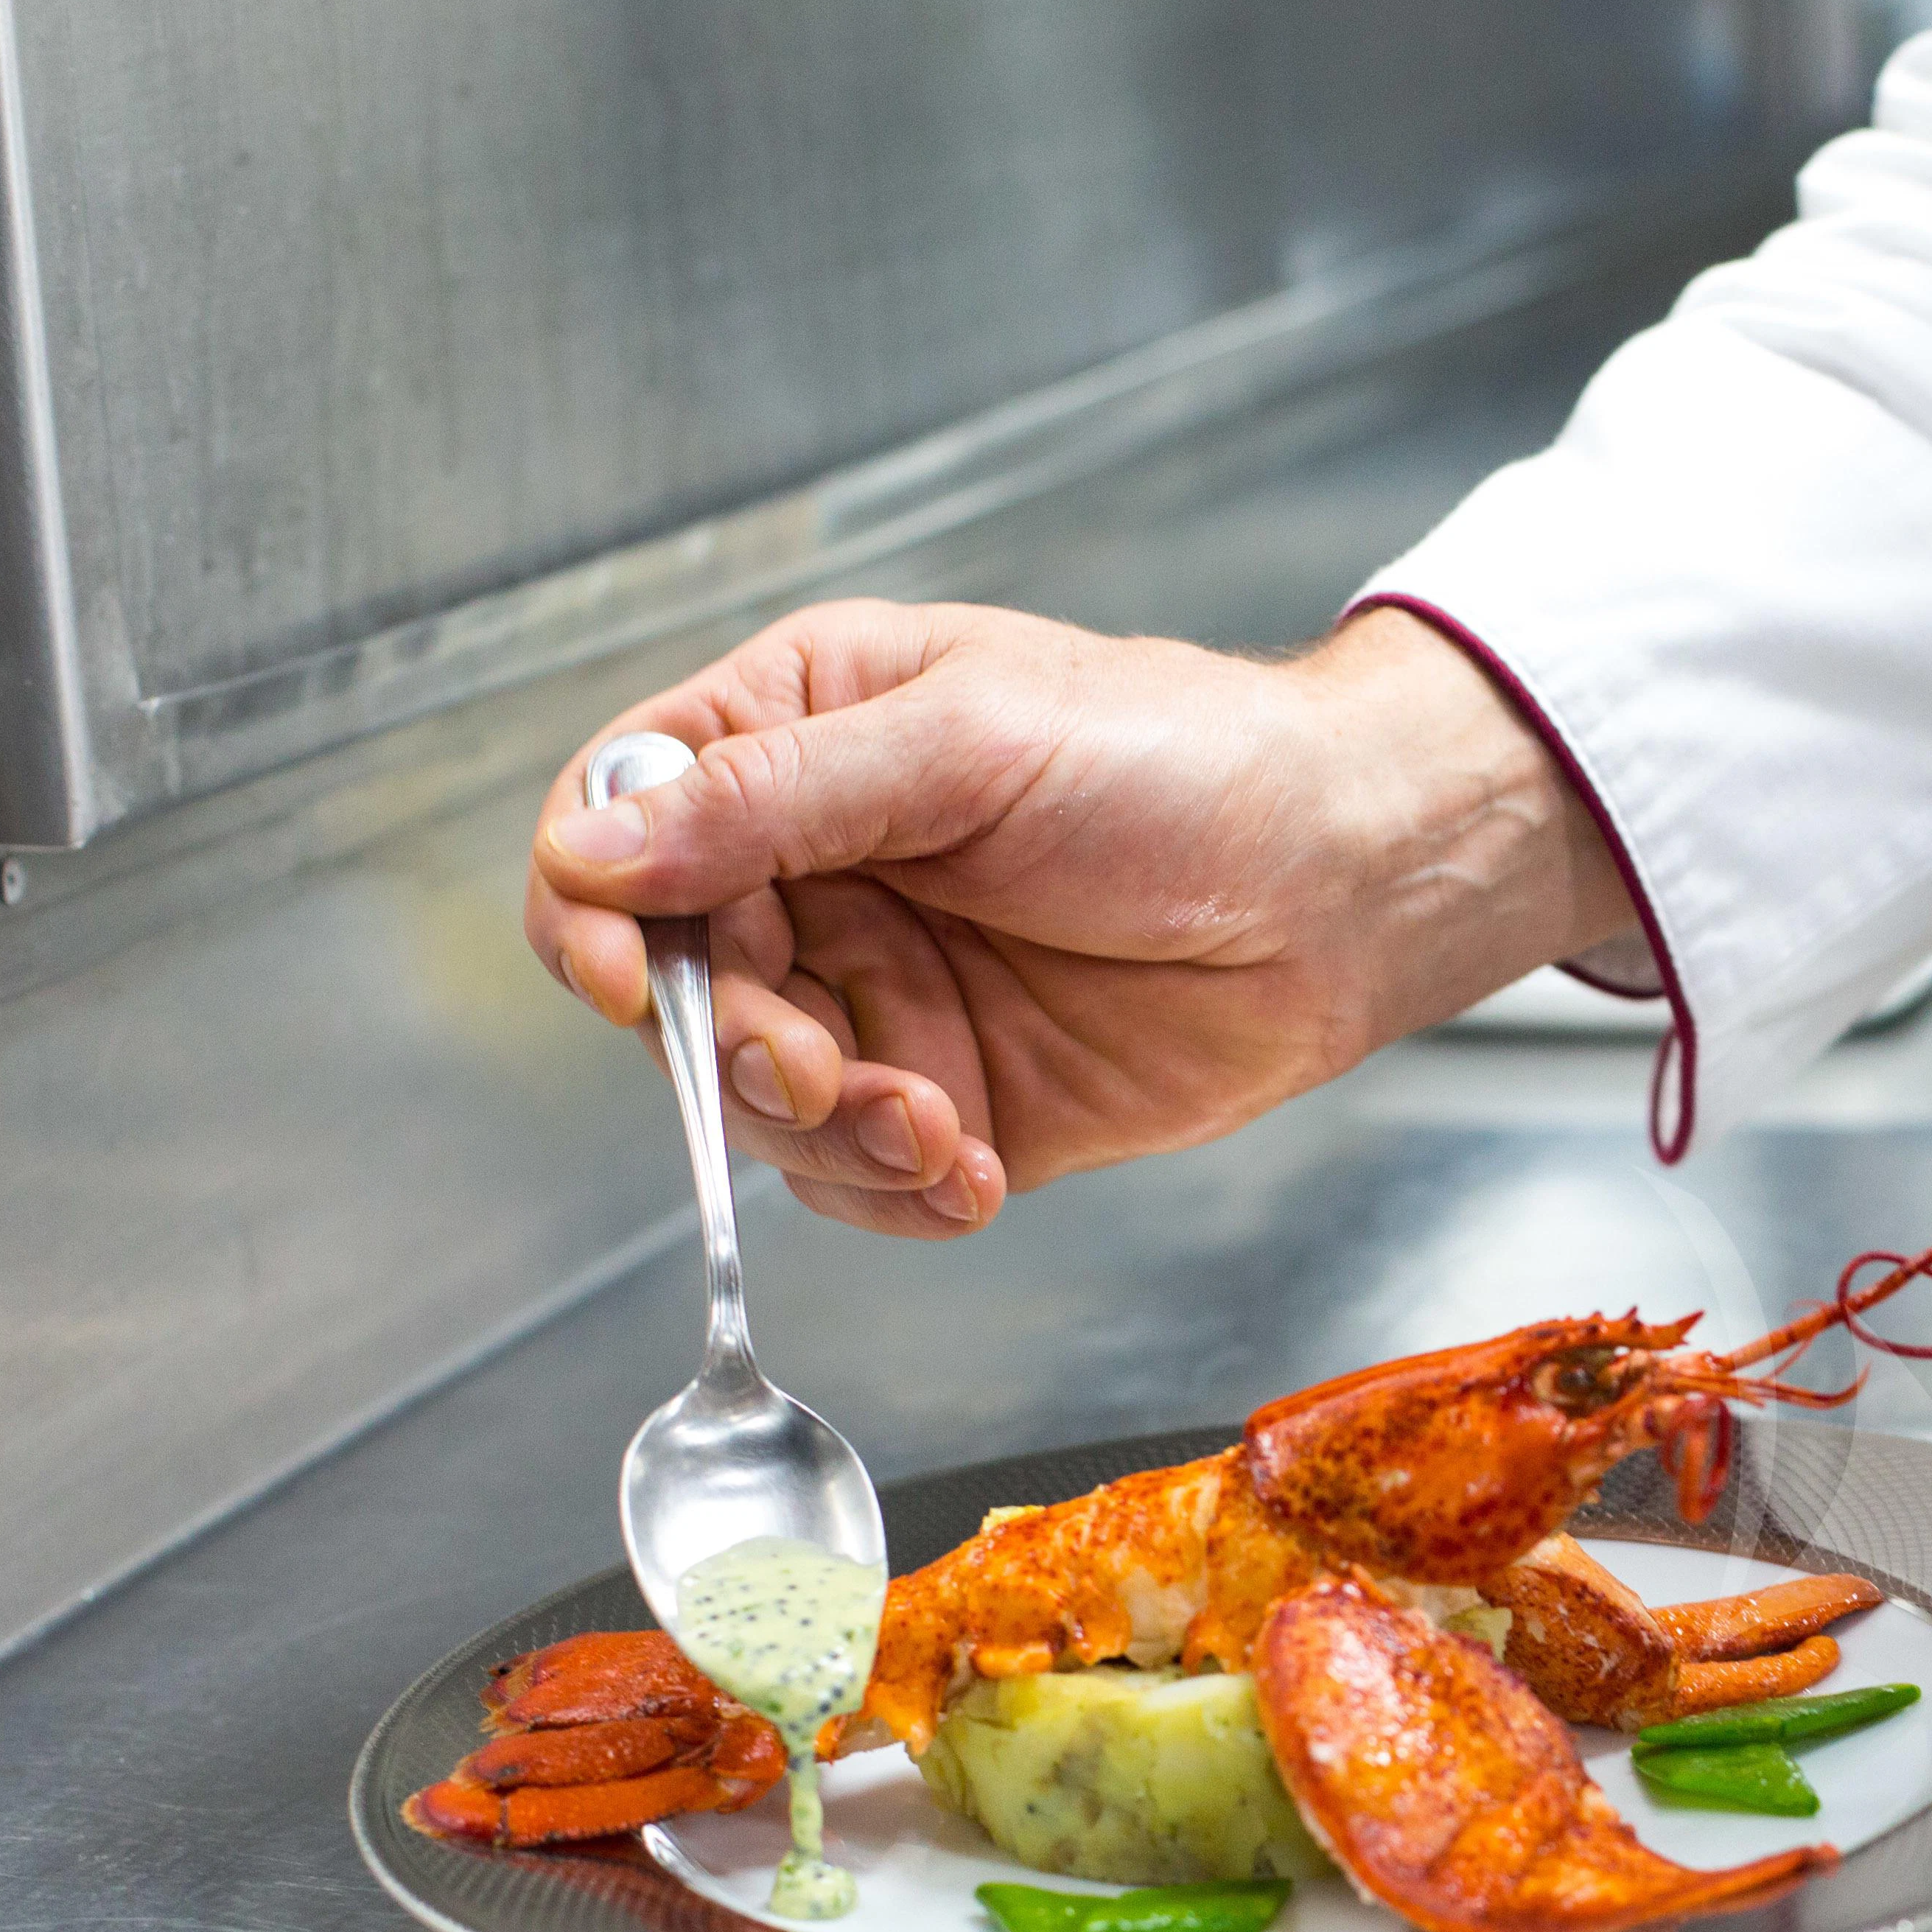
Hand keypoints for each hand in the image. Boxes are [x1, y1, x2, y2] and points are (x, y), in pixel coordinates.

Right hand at [526, 602, 1633, 1235]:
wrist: (1343, 883)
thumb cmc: (1185, 762)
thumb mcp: (969, 742)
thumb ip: (777, 798)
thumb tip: (596, 849)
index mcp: (795, 739)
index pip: (614, 831)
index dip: (588, 913)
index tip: (619, 979)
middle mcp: (816, 871)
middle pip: (672, 992)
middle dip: (729, 1052)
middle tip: (821, 1073)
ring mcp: (878, 991)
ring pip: (757, 1104)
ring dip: (825, 1136)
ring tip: (932, 1124)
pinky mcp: (948, 1095)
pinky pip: (857, 1177)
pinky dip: (896, 1192)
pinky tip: (973, 1172)